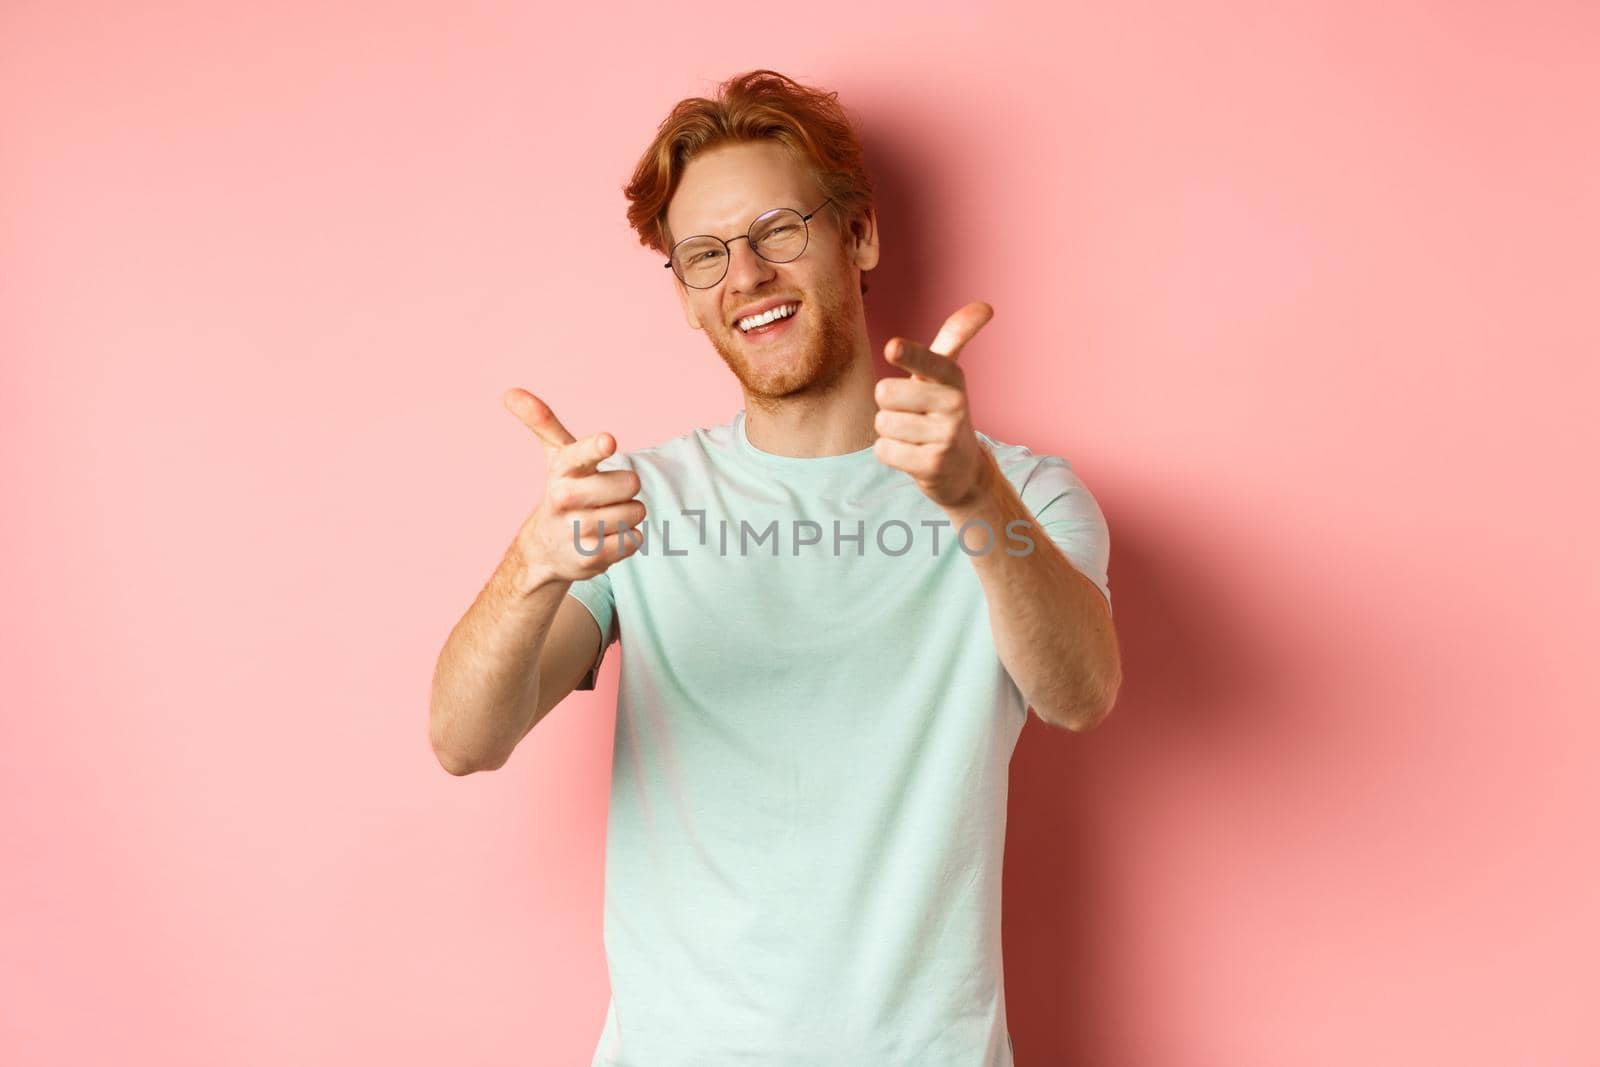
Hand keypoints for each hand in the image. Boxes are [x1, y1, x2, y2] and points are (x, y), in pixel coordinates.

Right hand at [503, 388, 645, 589]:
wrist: (545, 549)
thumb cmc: (562, 490)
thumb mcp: (554, 456)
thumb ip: (542, 421)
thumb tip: (509, 392)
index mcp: (562, 471)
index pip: (581, 454)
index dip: (596, 448)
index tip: (608, 441)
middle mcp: (566, 499)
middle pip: (629, 483)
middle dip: (626, 488)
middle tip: (606, 494)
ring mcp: (578, 530)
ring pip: (635, 512)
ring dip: (629, 514)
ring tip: (604, 516)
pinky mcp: (591, 557)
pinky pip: (634, 539)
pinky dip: (628, 538)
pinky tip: (607, 537)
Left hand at [873, 301, 998, 509]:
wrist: (963, 471)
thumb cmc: (944, 413)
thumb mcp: (948, 376)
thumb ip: (955, 338)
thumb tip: (986, 306)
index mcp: (953, 378)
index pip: (930, 362)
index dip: (910, 355)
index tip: (892, 347)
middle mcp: (955, 405)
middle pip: (885, 392)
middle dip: (888, 405)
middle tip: (911, 414)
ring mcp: (945, 437)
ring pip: (883, 424)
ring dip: (890, 432)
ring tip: (914, 436)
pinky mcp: (932, 466)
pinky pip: (884, 451)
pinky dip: (890, 454)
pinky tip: (912, 455)